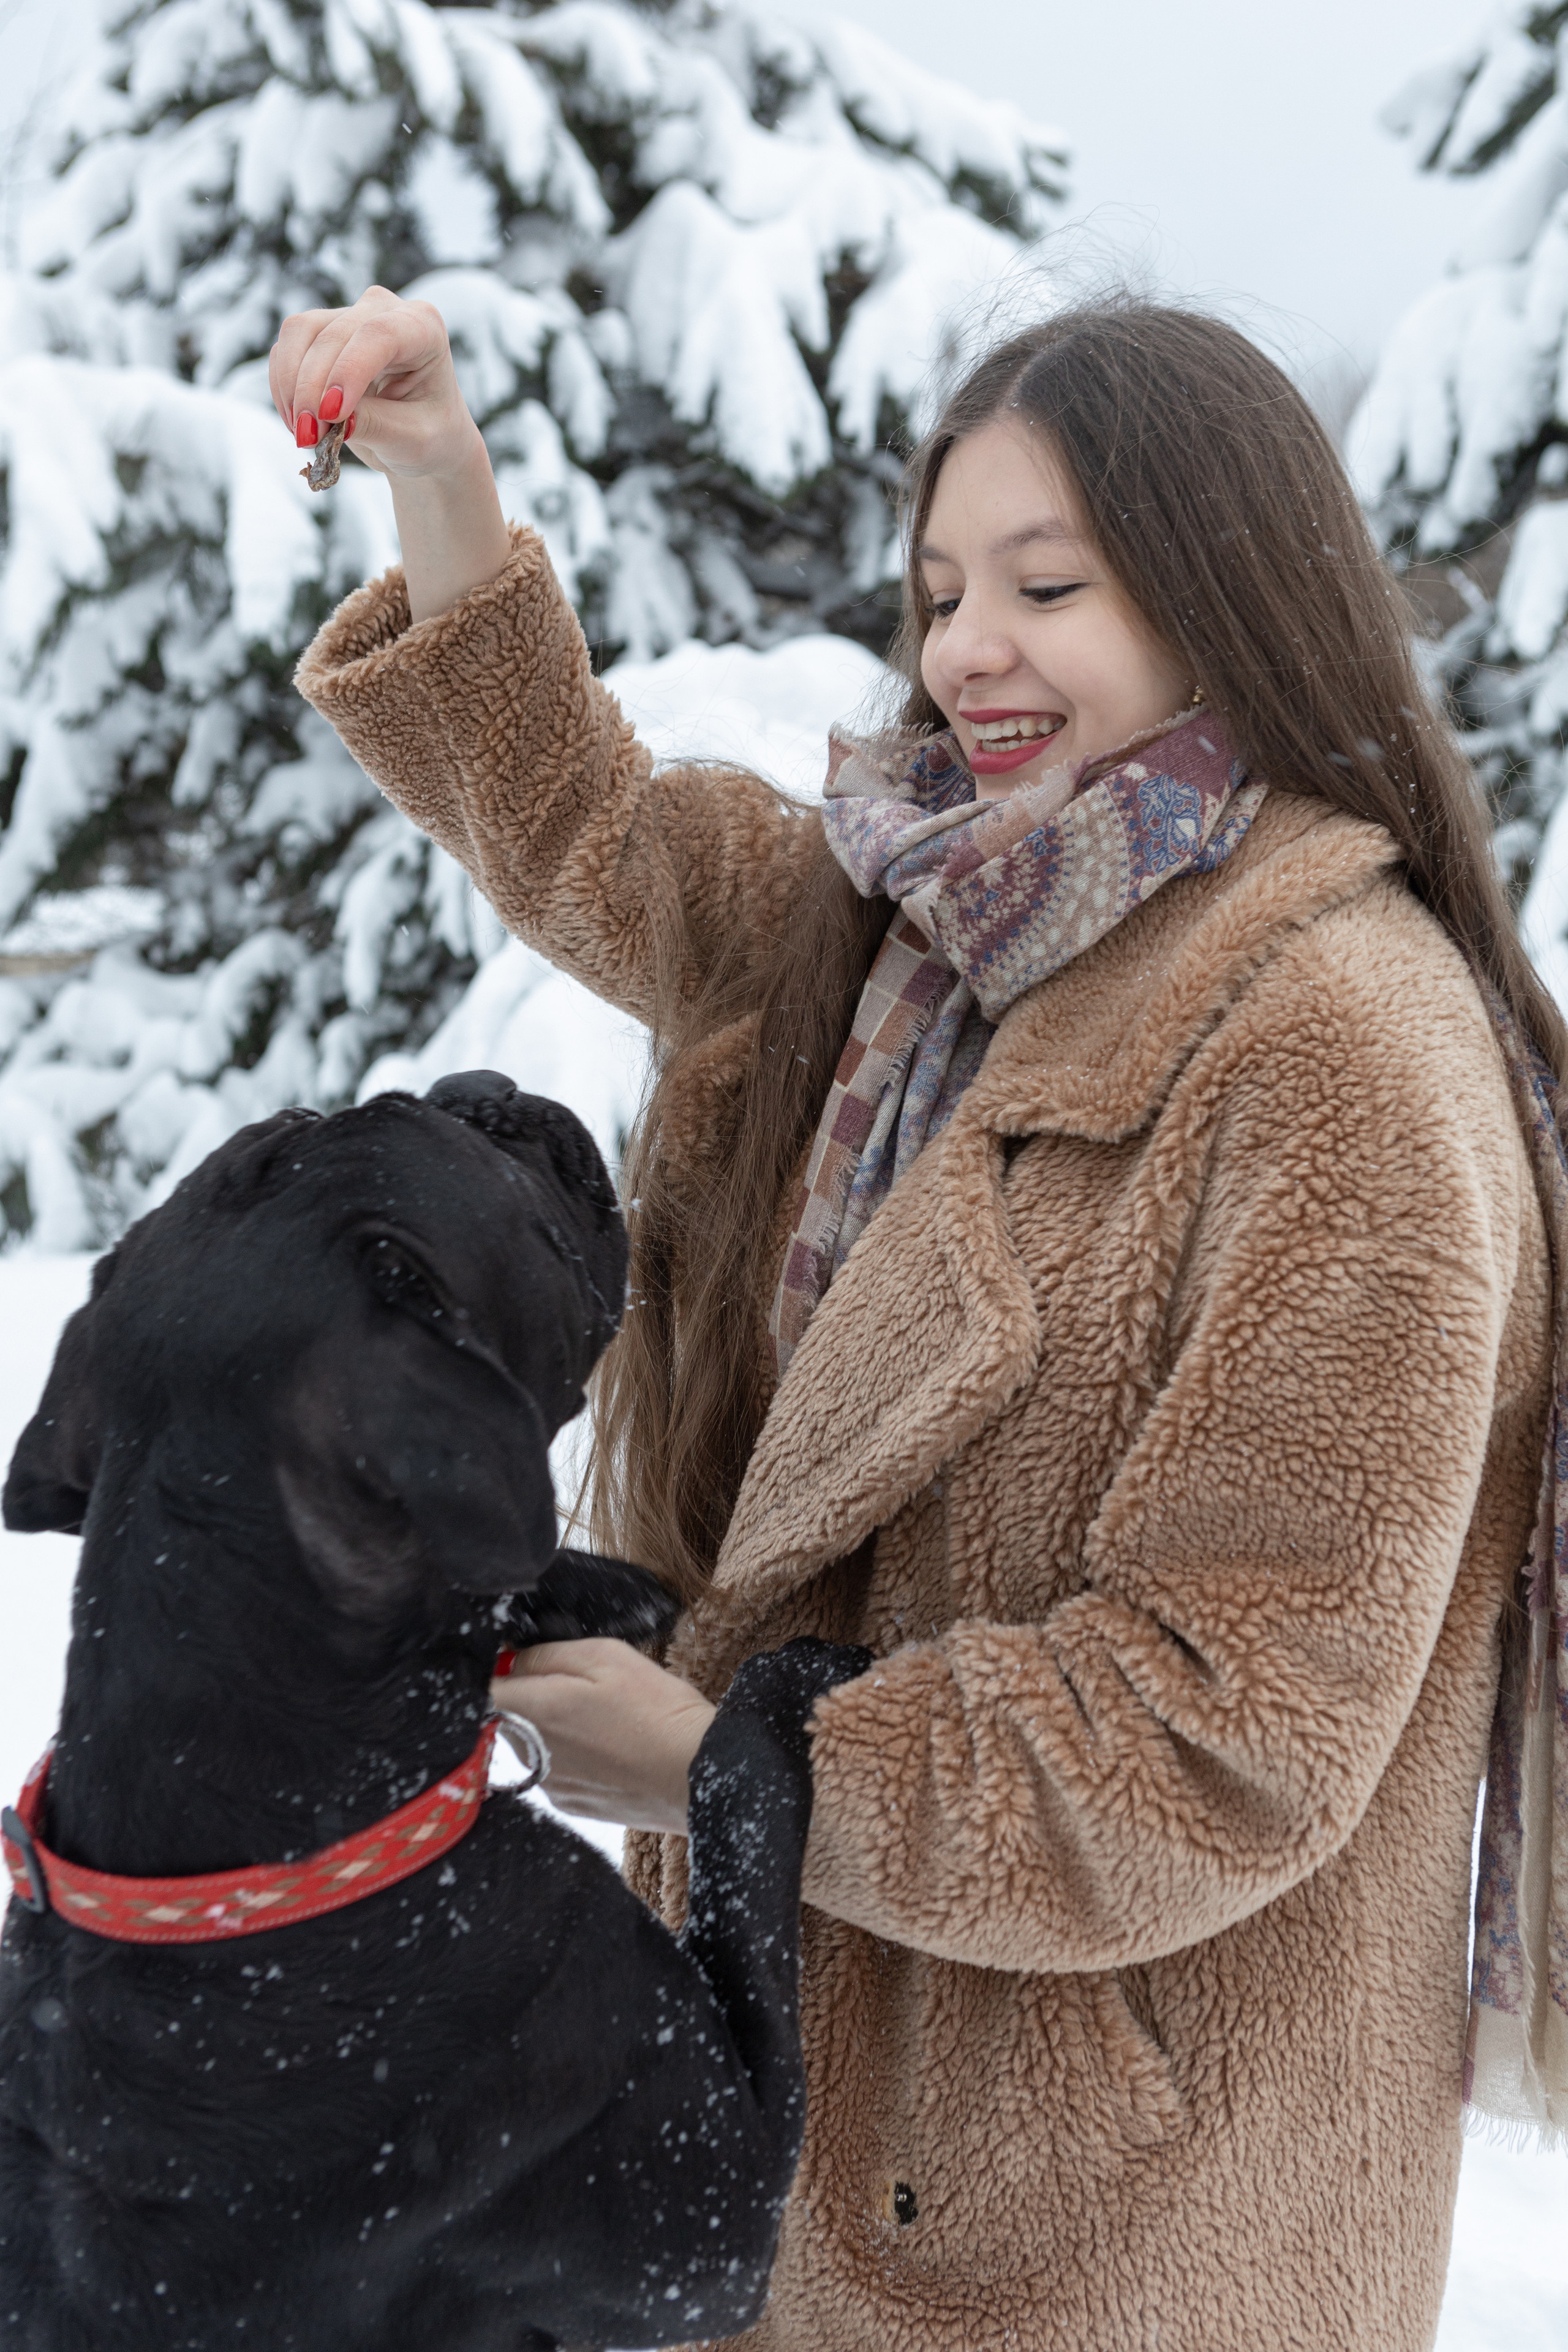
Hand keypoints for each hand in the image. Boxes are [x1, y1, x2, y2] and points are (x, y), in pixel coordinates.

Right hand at [269, 285, 472, 482]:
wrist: (420, 437)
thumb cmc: (431, 435)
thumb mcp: (414, 440)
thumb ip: (376, 425)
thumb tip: (331, 416)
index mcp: (424, 328)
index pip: (379, 334)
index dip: (349, 371)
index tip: (331, 414)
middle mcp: (385, 310)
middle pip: (333, 334)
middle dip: (313, 388)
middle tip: (308, 437)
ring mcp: (349, 315)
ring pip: (300, 332)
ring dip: (291, 385)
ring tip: (303, 433)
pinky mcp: (321, 331)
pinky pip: (287, 347)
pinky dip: (284, 386)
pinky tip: (297, 422)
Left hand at [491, 1640, 716, 1836]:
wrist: (698, 1776)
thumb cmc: (656, 1710)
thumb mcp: (605, 1656)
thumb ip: (546, 1654)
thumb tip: (510, 1658)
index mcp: (534, 1713)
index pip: (482, 1691)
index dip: (496, 1669)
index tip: (521, 1658)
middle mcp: (531, 1756)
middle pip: (506, 1717)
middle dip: (531, 1695)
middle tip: (582, 1683)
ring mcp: (551, 1786)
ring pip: (533, 1743)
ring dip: (554, 1726)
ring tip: (604, 1717)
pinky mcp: (573, 1804)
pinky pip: (557, 1769)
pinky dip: (575, 1754)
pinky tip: (612, 1746)